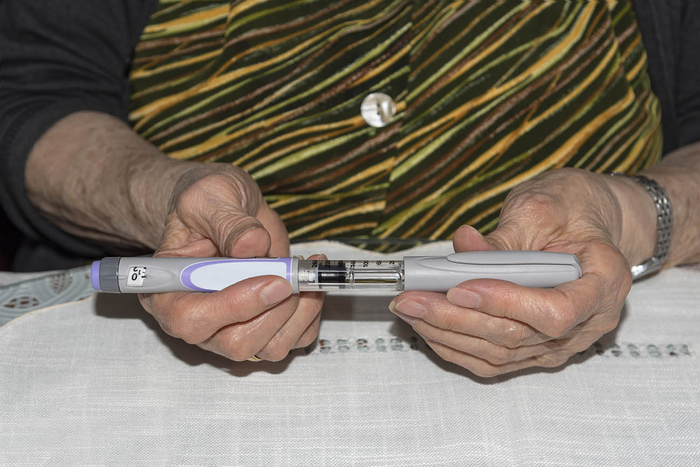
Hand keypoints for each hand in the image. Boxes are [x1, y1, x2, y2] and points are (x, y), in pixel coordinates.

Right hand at [139, 164, 322, 361]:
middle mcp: (199, 318)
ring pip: (270, 347)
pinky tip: (308, 280)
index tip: (271, 280)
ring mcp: (233, 327)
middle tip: (291, 275)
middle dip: (274, 310)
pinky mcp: (264, 326)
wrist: (227, 207)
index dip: (233, 306)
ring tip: (301, 270)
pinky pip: (294, 338)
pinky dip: (311, 313)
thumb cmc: (207, 204)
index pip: (190, 319)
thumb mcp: (209, 196)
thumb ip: (227, 220)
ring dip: (297, 311)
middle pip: (236, 343)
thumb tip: (252, 245)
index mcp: (168, 290)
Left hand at [389, 168, 641, 376]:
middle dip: (457, 318)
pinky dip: (458, 346)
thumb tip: (463, 248)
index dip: (506, 303)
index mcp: (604, 282)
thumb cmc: (574, 208)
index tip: (461, 287)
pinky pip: (496, 359)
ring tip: (410, 309)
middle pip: (518, 336)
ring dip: (449, 333)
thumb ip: (504, 235)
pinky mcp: (539, 348)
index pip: (555, 311)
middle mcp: (589, 321)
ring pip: (501, 353)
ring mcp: (564, 341)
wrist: (591, 221)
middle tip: (412, 298)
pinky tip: (429, 326)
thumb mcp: (543, 206)